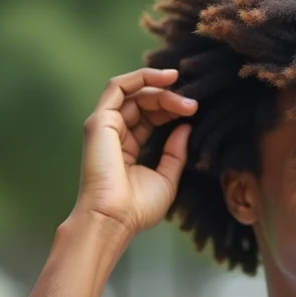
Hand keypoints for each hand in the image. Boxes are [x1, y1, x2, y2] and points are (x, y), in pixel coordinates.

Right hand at [73, 68, 197, 238]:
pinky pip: (118, 87)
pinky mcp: (100, 121)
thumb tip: (185, 128)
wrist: (114, 219)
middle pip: (144, 102)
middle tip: (194, 105)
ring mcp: (105, 125)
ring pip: (134, 92)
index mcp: (128, 148)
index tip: (195, 110)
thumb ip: (175, 153)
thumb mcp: (167, 179)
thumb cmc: (137, 208)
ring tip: (184, 93)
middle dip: (170, 99)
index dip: (171, 109)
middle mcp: (115, 133)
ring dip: (161, 89)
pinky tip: (166, 79)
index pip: (150, 117)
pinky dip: (142, 77)